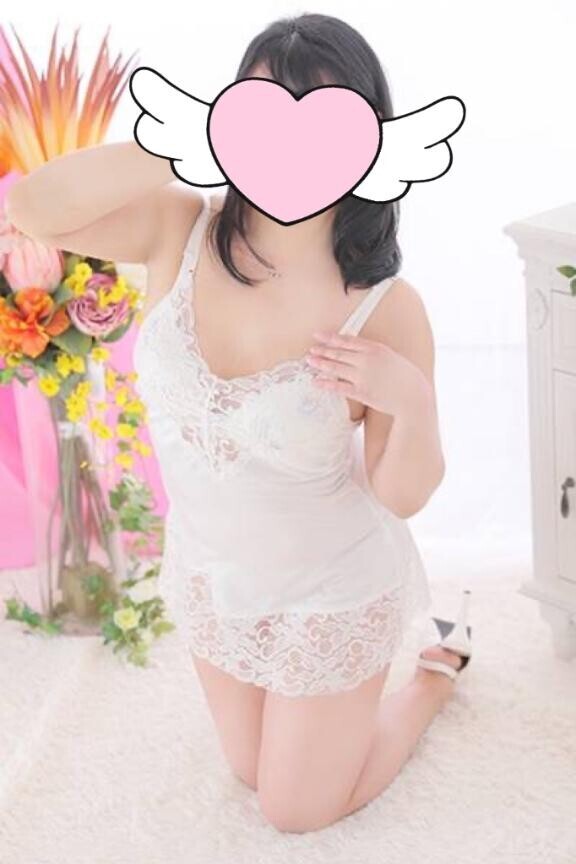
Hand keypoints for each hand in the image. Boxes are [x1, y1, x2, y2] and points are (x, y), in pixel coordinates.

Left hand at [306, 330, 433, 418]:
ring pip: (336, 368)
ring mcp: (363, 377)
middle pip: (339, 353)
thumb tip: (356, 349)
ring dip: (321, 364)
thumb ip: (372, 351)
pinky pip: (339, 387)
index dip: (330, 338)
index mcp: (374, 348)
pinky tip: (316, 382)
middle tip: (311, 349)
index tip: (318, 335)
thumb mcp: (390, 356)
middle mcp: (366, 361)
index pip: (347, 341)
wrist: (413, 395)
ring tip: (309, 361)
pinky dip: (326, 384)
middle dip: (323, 350)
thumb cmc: (404, 375)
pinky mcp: (361, 392)